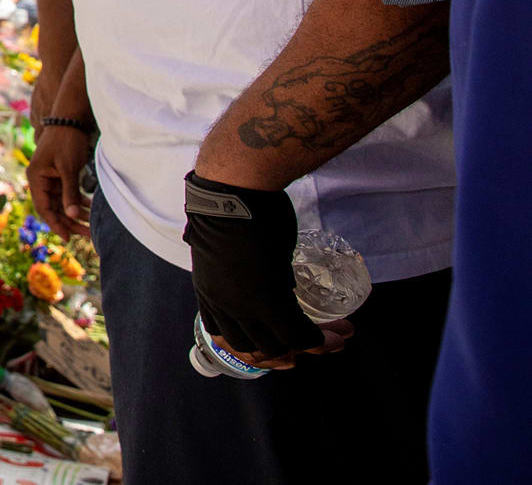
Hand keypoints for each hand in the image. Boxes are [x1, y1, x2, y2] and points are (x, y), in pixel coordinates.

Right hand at [28, 124, 91, 239]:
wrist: (71, 119)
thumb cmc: (66, 141)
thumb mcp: (68, 168)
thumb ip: (69, 192)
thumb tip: (71, 216)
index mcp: (36, 177)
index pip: (44, 207)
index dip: (56, 223)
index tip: (69, 238)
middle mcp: (41, 179)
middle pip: (54, 207)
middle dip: (69, 221)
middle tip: (87, 234)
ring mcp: (51, 177)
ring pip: (62, 202)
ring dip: (76, 213)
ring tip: (91, 226)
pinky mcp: (61, 174)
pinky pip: (68, 193)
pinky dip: (78, 201)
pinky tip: (90, 208)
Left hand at [182, 172, 328, 365]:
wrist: (232, 190)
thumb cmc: (232, 207)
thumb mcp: (230, 250)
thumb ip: (245, 270)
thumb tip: (277, 279)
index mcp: (208, 290)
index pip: (223, 336)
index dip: (252, 347)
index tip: (277, 346)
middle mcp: (222, 303)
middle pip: (252, 348)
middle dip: (283, 354)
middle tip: (310, 346)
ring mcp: (243, 304)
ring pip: (277, 346)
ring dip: (309, 348)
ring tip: (335, 339)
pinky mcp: (269, 299)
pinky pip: (297, 334)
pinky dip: (318, 340)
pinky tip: (335, 334)